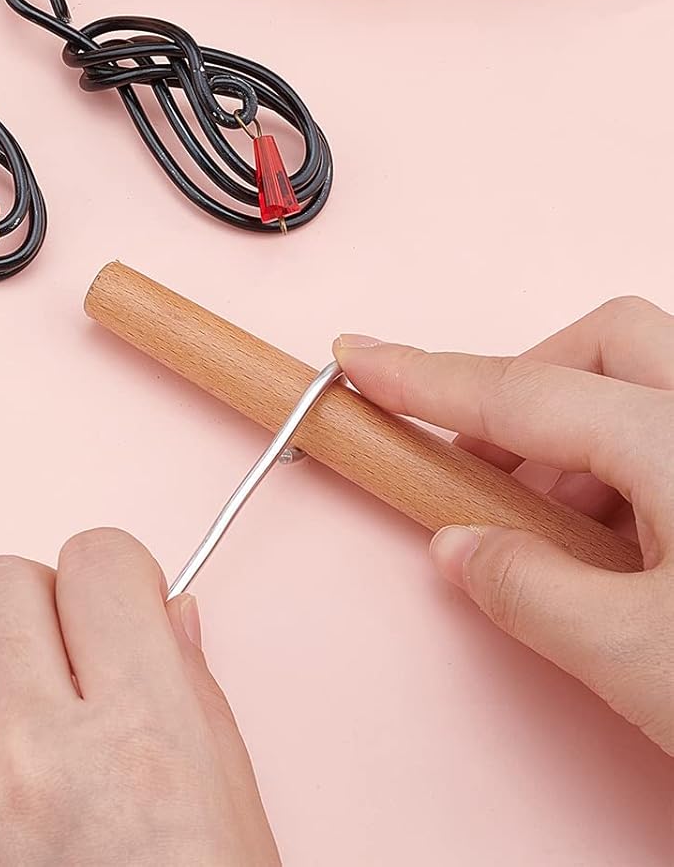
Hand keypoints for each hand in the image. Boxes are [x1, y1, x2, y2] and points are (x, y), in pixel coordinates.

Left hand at [0, 528, 278, 866]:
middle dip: (34, 619)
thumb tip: (168, 611)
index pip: (99, 561)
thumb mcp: (237, 834)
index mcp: (145, 745)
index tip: (116, 617)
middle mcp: (34, 764)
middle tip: (59, 678)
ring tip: (4, 756)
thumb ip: (197, 705)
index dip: (113, 583)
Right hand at [335, 296, 673, 753]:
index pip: (521, 387)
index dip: (426, 374)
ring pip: (655, 382)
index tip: (360, 359)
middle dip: (528, 382)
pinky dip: (637, 466)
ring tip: (561, 531)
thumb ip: (528, 590)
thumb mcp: (642, 663)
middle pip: (609, 341)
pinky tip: (632, 551)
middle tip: (480, 460)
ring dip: (584, 433)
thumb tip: (464, 549)